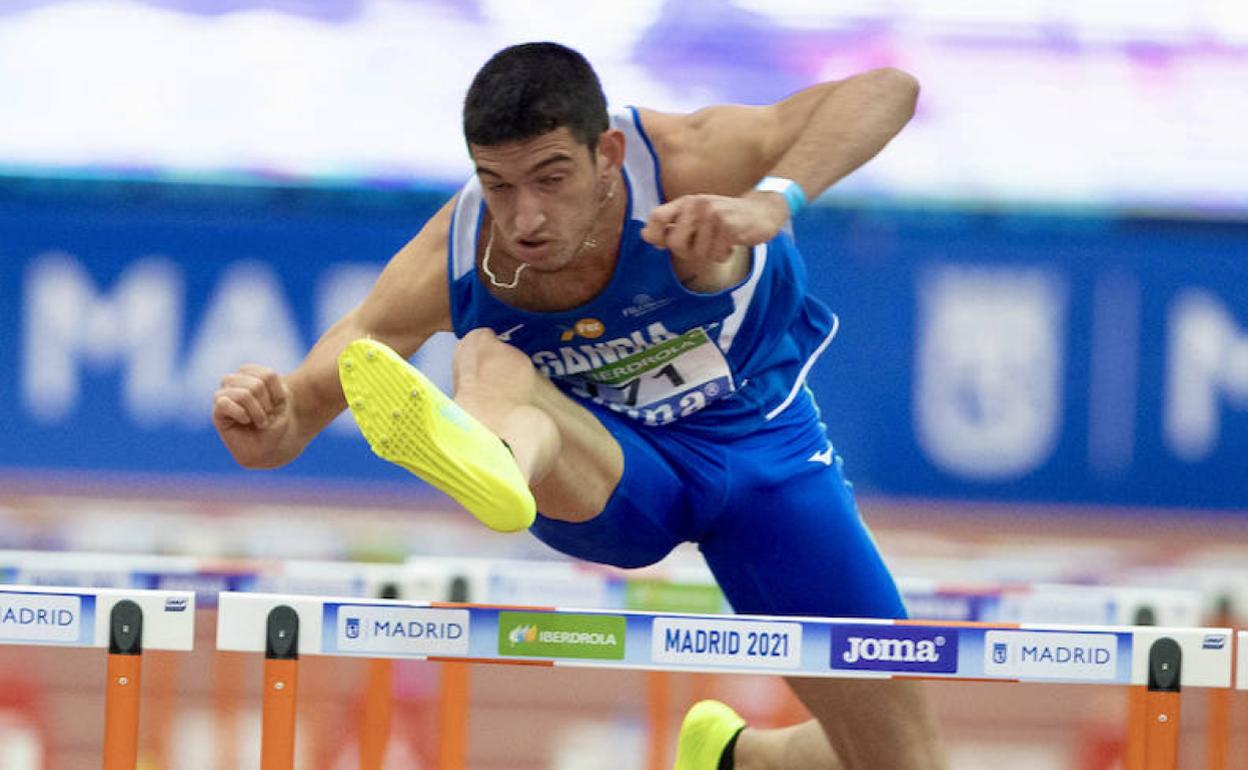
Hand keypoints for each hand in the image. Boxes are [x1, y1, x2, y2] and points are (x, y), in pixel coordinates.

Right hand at [212, 364, 296, 467]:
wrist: (270, 447)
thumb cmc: (275, 422)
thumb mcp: (281, 399)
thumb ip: (271, 380)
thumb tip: (260, 372)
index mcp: (249, 375)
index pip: (266, 374)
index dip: (277, 393)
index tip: (277, 406)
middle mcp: (234, 382)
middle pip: (256, 384)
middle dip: (267, 404)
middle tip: (267, 417)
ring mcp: (224, 395)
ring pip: (243, 393)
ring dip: (257, 412)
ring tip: (260, 422)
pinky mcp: (217, 412)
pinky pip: (224, 402)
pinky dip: (240, 413)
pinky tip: (246, 421)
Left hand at [640, 190, 789, 263]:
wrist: (761, 211)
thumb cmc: (725, 218)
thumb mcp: (697, 217)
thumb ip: (673, 225)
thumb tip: (646, 235)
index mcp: (686, 202)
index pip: (656, 217)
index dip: (654, 235)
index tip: (660, 243)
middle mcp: (698, 204)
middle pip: (674, 243)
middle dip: (687, 252)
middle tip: (701, 245)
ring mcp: (714, 214)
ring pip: (698, 253)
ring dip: (710, 253)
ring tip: (721, 240)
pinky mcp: (729, 226)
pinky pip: (716, 255)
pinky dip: (724, 254)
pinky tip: (732, 242)